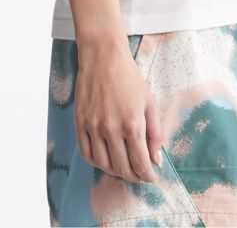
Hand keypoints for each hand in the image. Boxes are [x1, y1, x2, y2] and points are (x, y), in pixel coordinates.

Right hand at [74, 39, 163, 183]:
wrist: (103, 58)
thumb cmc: (129, 77)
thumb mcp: (150, 102)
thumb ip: (155, 132)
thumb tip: (156, 159)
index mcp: (132, 124)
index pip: (140, 164)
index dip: (147, 176)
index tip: (151, 177)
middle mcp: (111, 130)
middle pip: (122, 168)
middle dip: (134, 176)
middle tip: (139, 175)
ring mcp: (93, 128)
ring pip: (103, 165)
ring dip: (115, 171)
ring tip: (123, 168)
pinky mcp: (80, 124)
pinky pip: (86, 154)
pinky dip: (97, 163)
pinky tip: (105, 159)